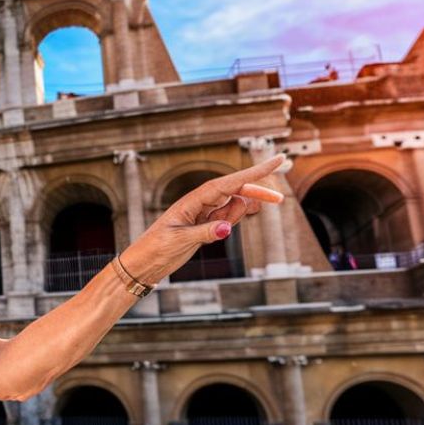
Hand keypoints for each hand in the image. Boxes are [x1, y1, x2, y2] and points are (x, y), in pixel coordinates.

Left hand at [122, 154, 286, 283]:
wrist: (143, 264)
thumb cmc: (155, 249)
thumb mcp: (179, 242)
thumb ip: (204, 233)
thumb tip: (227, 229)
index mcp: (192, 200)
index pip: (228, 182)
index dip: (253, 172)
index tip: (277, 160)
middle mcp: (199, 203)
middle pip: (236, 190)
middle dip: (257, 193)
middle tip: (281, 199)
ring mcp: (203, 213)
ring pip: (232, 207)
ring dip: (234, 217)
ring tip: (209, 233)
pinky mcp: (204, 225)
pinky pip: (226, 219)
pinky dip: (229, 223)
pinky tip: (218, 232)